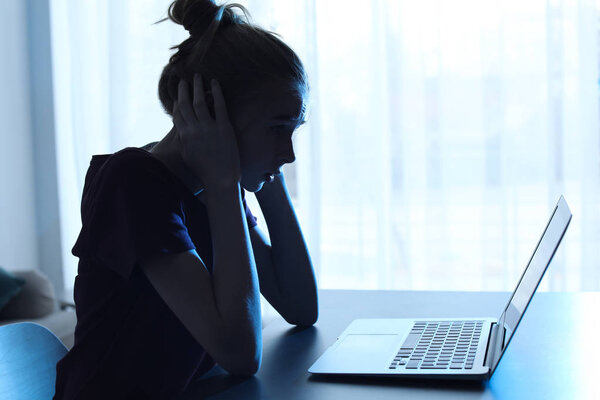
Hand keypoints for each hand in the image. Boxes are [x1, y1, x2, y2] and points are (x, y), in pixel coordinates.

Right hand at [172, 74, 240, 191]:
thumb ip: (184, 141)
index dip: (177, 102)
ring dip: (197, 87)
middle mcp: (194, 130)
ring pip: (199, 102)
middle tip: (183, 79)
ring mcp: (208, 128)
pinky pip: (219, 105)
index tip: (179, 95)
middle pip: (185, 104)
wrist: (220, 179)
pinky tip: (215, 83)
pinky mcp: (224, 128)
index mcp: (184, 136)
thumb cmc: (205, 171)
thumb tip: (182, 133)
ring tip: (198, 76)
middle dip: (183, 90)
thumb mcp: (188, 156)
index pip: (178, 114)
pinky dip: (216, 92)